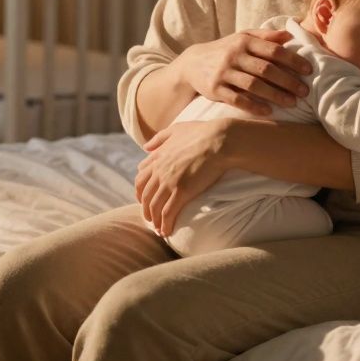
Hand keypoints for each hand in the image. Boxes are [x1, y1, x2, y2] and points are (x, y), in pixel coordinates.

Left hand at [135, 119, 230, 235]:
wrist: (219, 140)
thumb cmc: (202, 132)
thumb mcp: (176, 129)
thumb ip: (159, 138)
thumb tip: (145, 147)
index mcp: (157, 157)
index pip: (141, 178)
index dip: (140, 191)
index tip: (144, 199)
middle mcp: (159, 171)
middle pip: (145, 195)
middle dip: (146, 209)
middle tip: (150, 218)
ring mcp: (169, 182)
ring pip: (154, 206)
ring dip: (154, 220)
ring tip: (159, 229)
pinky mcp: (181, 192)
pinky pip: (167, 213)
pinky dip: (165, 224)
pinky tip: (166, 231)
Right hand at [173, 29, 311, 115]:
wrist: (192, 64)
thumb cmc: (225, 50)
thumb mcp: (242, 38)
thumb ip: (265, 36)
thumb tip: (291, 35)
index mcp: (244, 42)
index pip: (273, 50)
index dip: (293, 60)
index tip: (309, 71)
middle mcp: (234, 55)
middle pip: (266, 69)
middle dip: (288, 81)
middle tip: (304, 91)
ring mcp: (223, 73)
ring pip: (253, 85)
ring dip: (275, 95)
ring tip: (292, 103)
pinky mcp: (215, 89)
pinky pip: (237, 99)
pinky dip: (254, 106)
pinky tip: (268, 111)